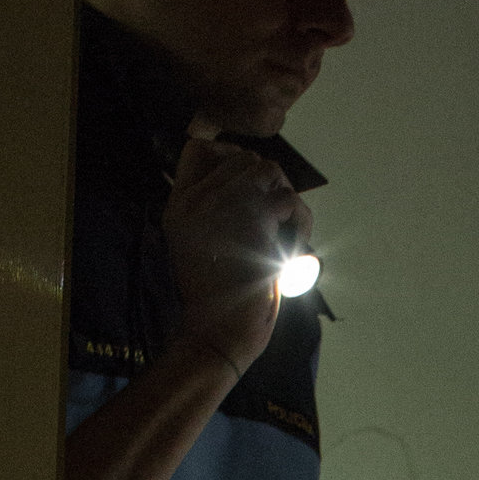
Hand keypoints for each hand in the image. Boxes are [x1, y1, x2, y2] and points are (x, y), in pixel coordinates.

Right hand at [165, 124, 310, 380]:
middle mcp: (195, 199)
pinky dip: (300, 220)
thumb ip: (214, 212)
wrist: (219, 331)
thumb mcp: (200, 246)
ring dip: (286, 198)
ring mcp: (222, 205)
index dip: (228, 153)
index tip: (248, 182)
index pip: (198, 147)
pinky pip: (286, 197)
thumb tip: (252, 184)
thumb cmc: (218, 300)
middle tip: (277, 215)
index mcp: (178, 205)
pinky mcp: (251, 218)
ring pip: (266, 169)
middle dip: (268, 181)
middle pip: (242, 157)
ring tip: (289, 228)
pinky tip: (296, 243)